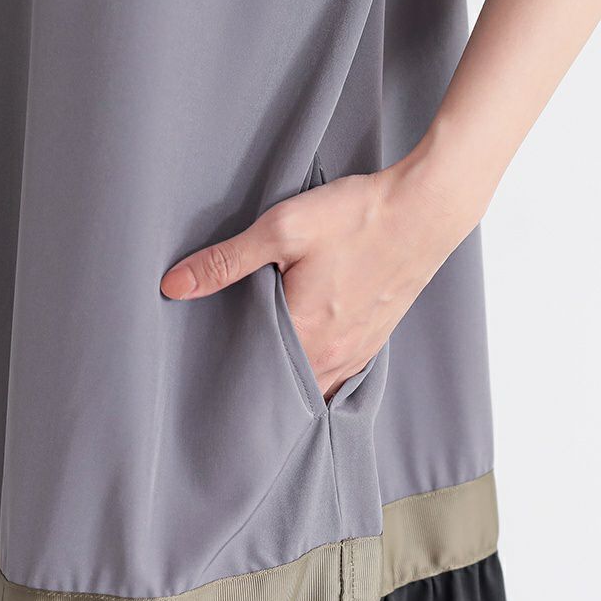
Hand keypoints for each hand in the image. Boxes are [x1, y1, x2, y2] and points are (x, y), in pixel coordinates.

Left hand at [160, 145, 485, 399]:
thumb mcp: (283, 230)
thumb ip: (226, 261)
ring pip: (316, 387)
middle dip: (258, 389)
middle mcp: (335, 357)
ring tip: (264, 370)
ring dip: (291, 383)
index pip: (255, 380)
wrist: (427, 209)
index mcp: (306, 336)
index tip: (208, 378)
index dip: (229, 381)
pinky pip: (341, 375)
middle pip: (286, 391)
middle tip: (230, 379)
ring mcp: (359, 352)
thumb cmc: (358, 218)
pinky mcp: (376, 339)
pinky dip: (320, 373)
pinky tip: (305, 356)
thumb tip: (173, 286)